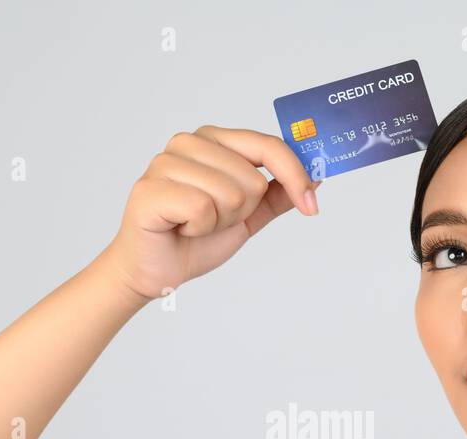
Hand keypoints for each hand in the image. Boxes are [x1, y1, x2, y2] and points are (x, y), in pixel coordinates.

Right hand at [98, 125, 321, 302]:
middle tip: (213, 220)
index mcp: (213, 140)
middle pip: (252, 178)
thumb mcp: (248, 216)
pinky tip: (180, 228)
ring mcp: (165, 162)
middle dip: (240, 212)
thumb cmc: (194, 239)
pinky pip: (203, 208)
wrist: (156, 271)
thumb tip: (316, 176)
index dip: (295, 175)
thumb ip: (277, 194)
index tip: (311, 205)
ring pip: (230, 194)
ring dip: (219, 222)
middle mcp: (188, 143)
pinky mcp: (150, 188)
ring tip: (194, 225)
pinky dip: (199, 229)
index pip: (268, 145)